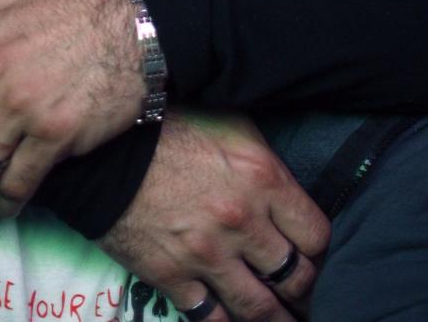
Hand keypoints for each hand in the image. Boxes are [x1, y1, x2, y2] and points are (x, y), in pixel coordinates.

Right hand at [102, 110, 328, 321]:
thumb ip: (264, 162)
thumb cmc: (170, 126)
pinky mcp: (172, 276)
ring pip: (259, 309)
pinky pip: (210, 318)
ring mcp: (207, 255)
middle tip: (307, 298)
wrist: (108, 148)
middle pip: (295, 277)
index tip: (315, 255)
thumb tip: (287, 189)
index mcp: (262, 178)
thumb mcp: (231, 125)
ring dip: (277, 320)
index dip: (319, 249)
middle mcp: (242, 222)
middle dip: (305, 291)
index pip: (315, 233)